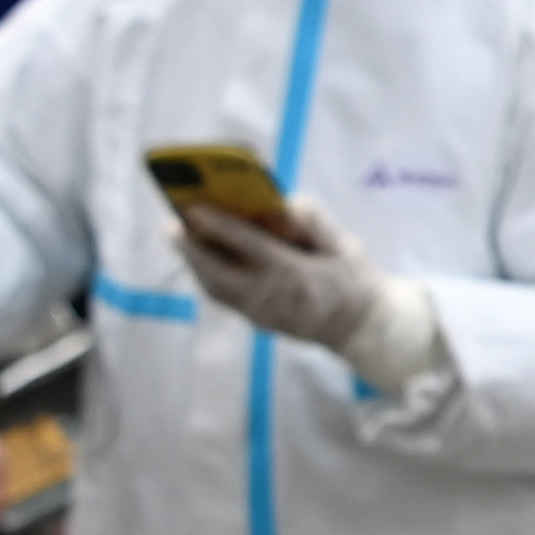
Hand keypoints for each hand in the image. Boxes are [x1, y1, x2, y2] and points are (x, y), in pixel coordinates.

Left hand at [174, 197, 449, 392]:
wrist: (363, 329)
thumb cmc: (355, 281)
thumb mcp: (346, 245)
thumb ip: (315, 223)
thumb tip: (283, 205)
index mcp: (294, 273)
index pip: (249, 246)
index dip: (218, 226)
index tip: (193, 208)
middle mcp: (270, 296)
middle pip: (218, 272)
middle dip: (191, 248)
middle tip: (170, 224)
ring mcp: (261, 313)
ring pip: (215, 288)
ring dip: (194, 262)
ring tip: (179, 237)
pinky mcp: (258, 322)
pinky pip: (224, 298)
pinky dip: (207, 277)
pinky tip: (200, 259)